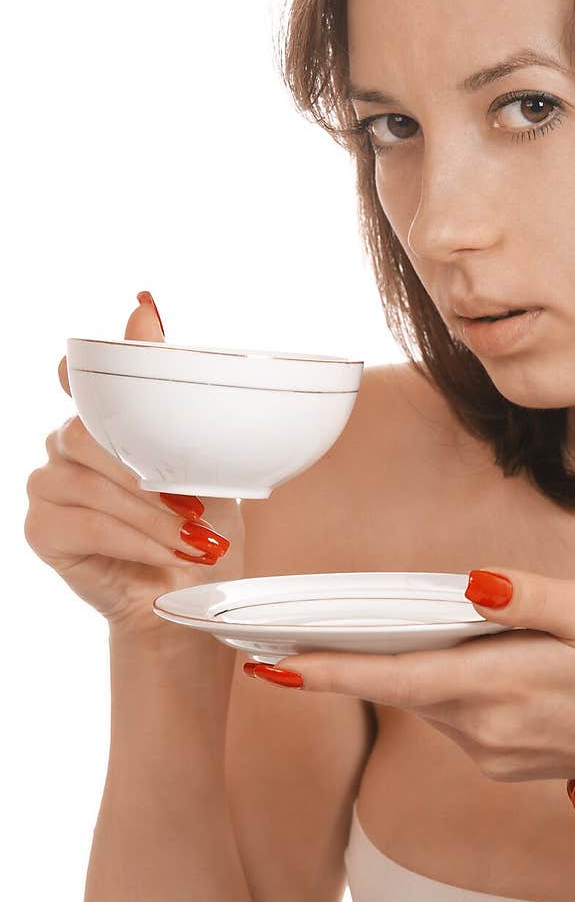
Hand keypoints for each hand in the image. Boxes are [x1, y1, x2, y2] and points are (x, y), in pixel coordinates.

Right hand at [23, 292, 244, 636]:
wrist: (189, 591)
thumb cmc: (200, 521)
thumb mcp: (206, 458)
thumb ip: (176, 399)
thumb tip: (145, 311)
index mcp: (102, 417)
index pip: (81, 375)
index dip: (89, 364)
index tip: (123, 336)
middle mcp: (65, 443)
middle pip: (87, 433)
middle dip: (147, 471)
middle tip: (196, 502)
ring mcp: (48, 485)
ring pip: (92, 483)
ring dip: (151, 514)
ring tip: (193, 537)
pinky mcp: (41, 529)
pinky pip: (86, 525)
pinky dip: (134, 540)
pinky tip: (166, 552)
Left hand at [249, 566, 574, 781]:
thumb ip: (527, 598)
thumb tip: (471, 584)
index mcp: (503, 686)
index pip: (396, 679)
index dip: (331, 672)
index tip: (276, 663)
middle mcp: (487, 729)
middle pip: (399, 687)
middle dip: (350, 659)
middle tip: (299, 625)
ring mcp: (492, 751)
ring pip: (424, 699)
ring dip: (400, 667)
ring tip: (382, 627)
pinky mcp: (501, 759)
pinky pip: (451, 714)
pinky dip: (437, 684)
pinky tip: (454, 655)